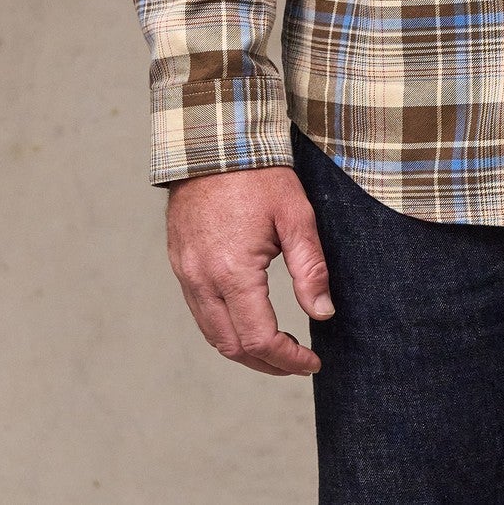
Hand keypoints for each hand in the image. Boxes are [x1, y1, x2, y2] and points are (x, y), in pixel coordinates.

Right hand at [165, 164, 333, 375]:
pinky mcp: (179, 263)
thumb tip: (323, 313)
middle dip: (267, 364)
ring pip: (212, 334)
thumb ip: (311, 268)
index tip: (312, 362)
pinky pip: (199, 311)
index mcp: (233, 272)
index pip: (260, 338)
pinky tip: (247, 321)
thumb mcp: (296, 216)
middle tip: (296, 363)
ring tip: (276, 350)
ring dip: (244, 350)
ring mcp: (186, 273)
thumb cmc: (258, 174)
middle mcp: (202, 280)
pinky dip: (224, 328)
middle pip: (232, 347)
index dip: (288, 359)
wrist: (214, 140)